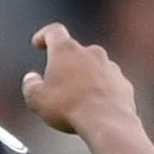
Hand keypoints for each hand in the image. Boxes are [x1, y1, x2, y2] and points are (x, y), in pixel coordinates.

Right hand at [21, 24, 137, 136]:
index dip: (44, 35)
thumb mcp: (35, 99)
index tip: (39, 42)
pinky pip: (108, 83)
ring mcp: (110, 67)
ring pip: (93, 67)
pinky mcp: (123, 84)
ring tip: (75, 98)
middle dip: (65, 63)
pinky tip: (92, 107)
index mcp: (66, 51)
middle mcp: (91, 53)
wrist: (107, 122)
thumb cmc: (68, 107)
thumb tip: (31, 79)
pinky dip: (100, 90)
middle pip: (75, 51)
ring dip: (84, 77)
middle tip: (56, 81)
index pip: (54, 31)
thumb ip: (30, 85)